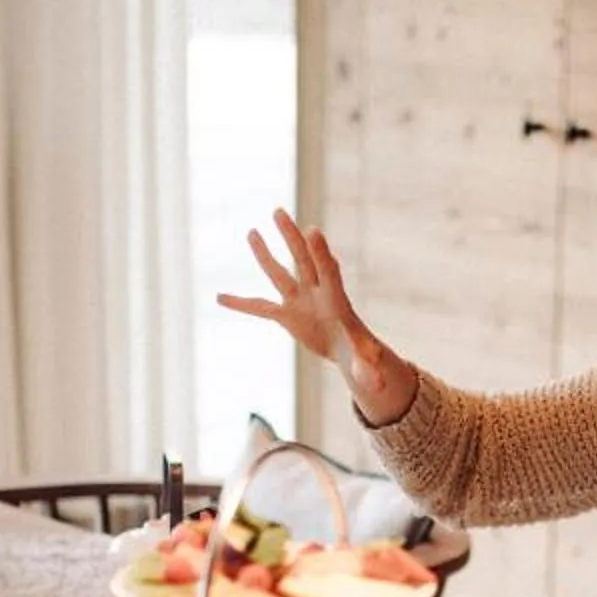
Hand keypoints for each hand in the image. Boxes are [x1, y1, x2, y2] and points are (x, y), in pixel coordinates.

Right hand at [214, 210, 417, 422]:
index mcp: (337, 300)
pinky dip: (241, 305)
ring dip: (265, 254)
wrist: (350, 352)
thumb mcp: (365, 361)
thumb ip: (368, 368)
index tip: (312, 231)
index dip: (321, 252)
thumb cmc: (361, 353)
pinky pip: (260, 308)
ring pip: (280, 273)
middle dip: (291, 237)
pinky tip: (220, 298)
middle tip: (279, 211)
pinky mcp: (286, 314)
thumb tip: (376, 384)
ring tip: (251, 232)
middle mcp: (316, 293)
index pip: (328, 271)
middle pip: (302, 260)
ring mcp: (299, 301)